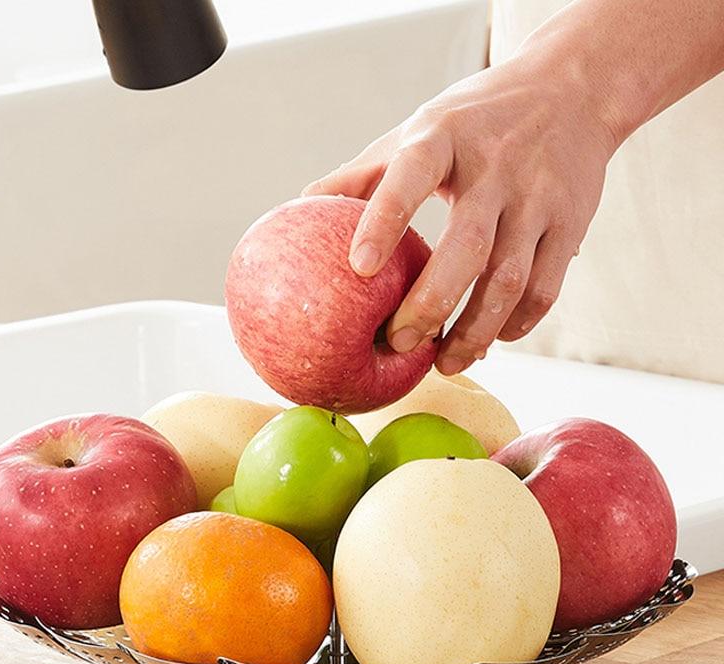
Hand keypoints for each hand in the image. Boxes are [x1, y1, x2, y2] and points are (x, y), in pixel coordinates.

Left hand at [303, 55, 618, 374]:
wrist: (572, 90)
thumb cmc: (475, 121)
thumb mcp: (417, 131)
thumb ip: (363, 174)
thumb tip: (300, 208)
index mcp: (445, 137)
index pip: (411, 177)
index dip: (385, 222)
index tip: (359, 269)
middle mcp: (497, 167)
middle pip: (467, 248)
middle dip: (431, 304)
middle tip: (400, 343)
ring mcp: (540, 197)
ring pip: (510, 280)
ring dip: (476, 331)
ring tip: (446, 364)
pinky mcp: (572, 224)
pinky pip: (545, 289)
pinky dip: (517, 325)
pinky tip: (492, 342)